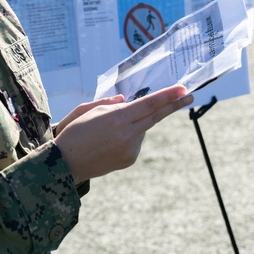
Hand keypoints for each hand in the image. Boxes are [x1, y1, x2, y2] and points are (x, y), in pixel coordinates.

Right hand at [54, 86, 191, 183]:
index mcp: (117, 119)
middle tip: (188, 95)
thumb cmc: (73, 132)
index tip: (182, 89)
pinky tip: (109, 141)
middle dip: (173, 105)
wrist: (64, 164)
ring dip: (135, 123)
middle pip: (155, 116)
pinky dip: (129, 135)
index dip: (167, 96)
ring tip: (107, 130)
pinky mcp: (129, 159)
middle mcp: (127, 135)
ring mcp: (130, 149)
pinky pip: (135, 141)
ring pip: (142, 128)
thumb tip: (127, 101)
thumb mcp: (87, 110)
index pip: (148, 105)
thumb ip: (110, 103)